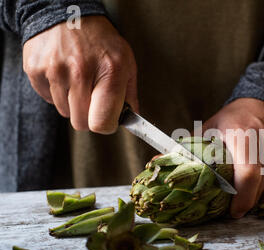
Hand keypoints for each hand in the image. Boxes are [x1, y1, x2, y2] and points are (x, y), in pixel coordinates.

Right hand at [23, 16, 138, 133]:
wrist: (68, 14)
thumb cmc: (102, 42)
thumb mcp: (126, 62)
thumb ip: (130, 94)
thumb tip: (132, 120)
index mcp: (109, 72)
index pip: (102, 123)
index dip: (106, 126)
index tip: (107, 119)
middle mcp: (81, 72)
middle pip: (81, 123)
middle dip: (89, 115)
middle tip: (93, 98)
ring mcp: (55, 71)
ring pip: (64, 112)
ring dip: (72, 103)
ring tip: (78, 80)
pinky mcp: (35, 70)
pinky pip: (48, 100)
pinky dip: (57, 93)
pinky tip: (64, 75)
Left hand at [203, 98, 263, 217]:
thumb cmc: (237, 118)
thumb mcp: (212, 127)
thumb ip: (191, 149)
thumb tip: (162, 163)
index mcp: (245, 134)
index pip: (248, 175)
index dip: (241, 199)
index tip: (234, 211)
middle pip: (260, 186)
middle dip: (247, 197)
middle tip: (238, 195)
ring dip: (261, 189)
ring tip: (253, 175)